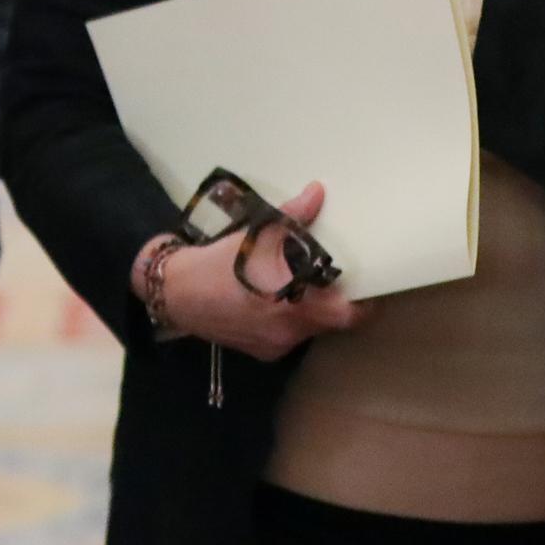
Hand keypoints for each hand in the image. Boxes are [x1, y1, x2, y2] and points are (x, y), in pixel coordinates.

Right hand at [151, 182, 366, 358]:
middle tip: (335, 279)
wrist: (174, 292)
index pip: (349, 314)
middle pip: (331, 321)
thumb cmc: (219, 262)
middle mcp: (290, 331)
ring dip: (311, 310)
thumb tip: (318, 192)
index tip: (370, 286)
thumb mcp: (257, 233)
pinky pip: (288, 336)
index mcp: (295, 303)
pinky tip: (274, 301)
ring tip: (303, 287)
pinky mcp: (261, 352)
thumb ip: (293, 216)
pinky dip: (290, 320)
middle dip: (335, 301)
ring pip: (309, 329)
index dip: (365, 303)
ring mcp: (276, 346)